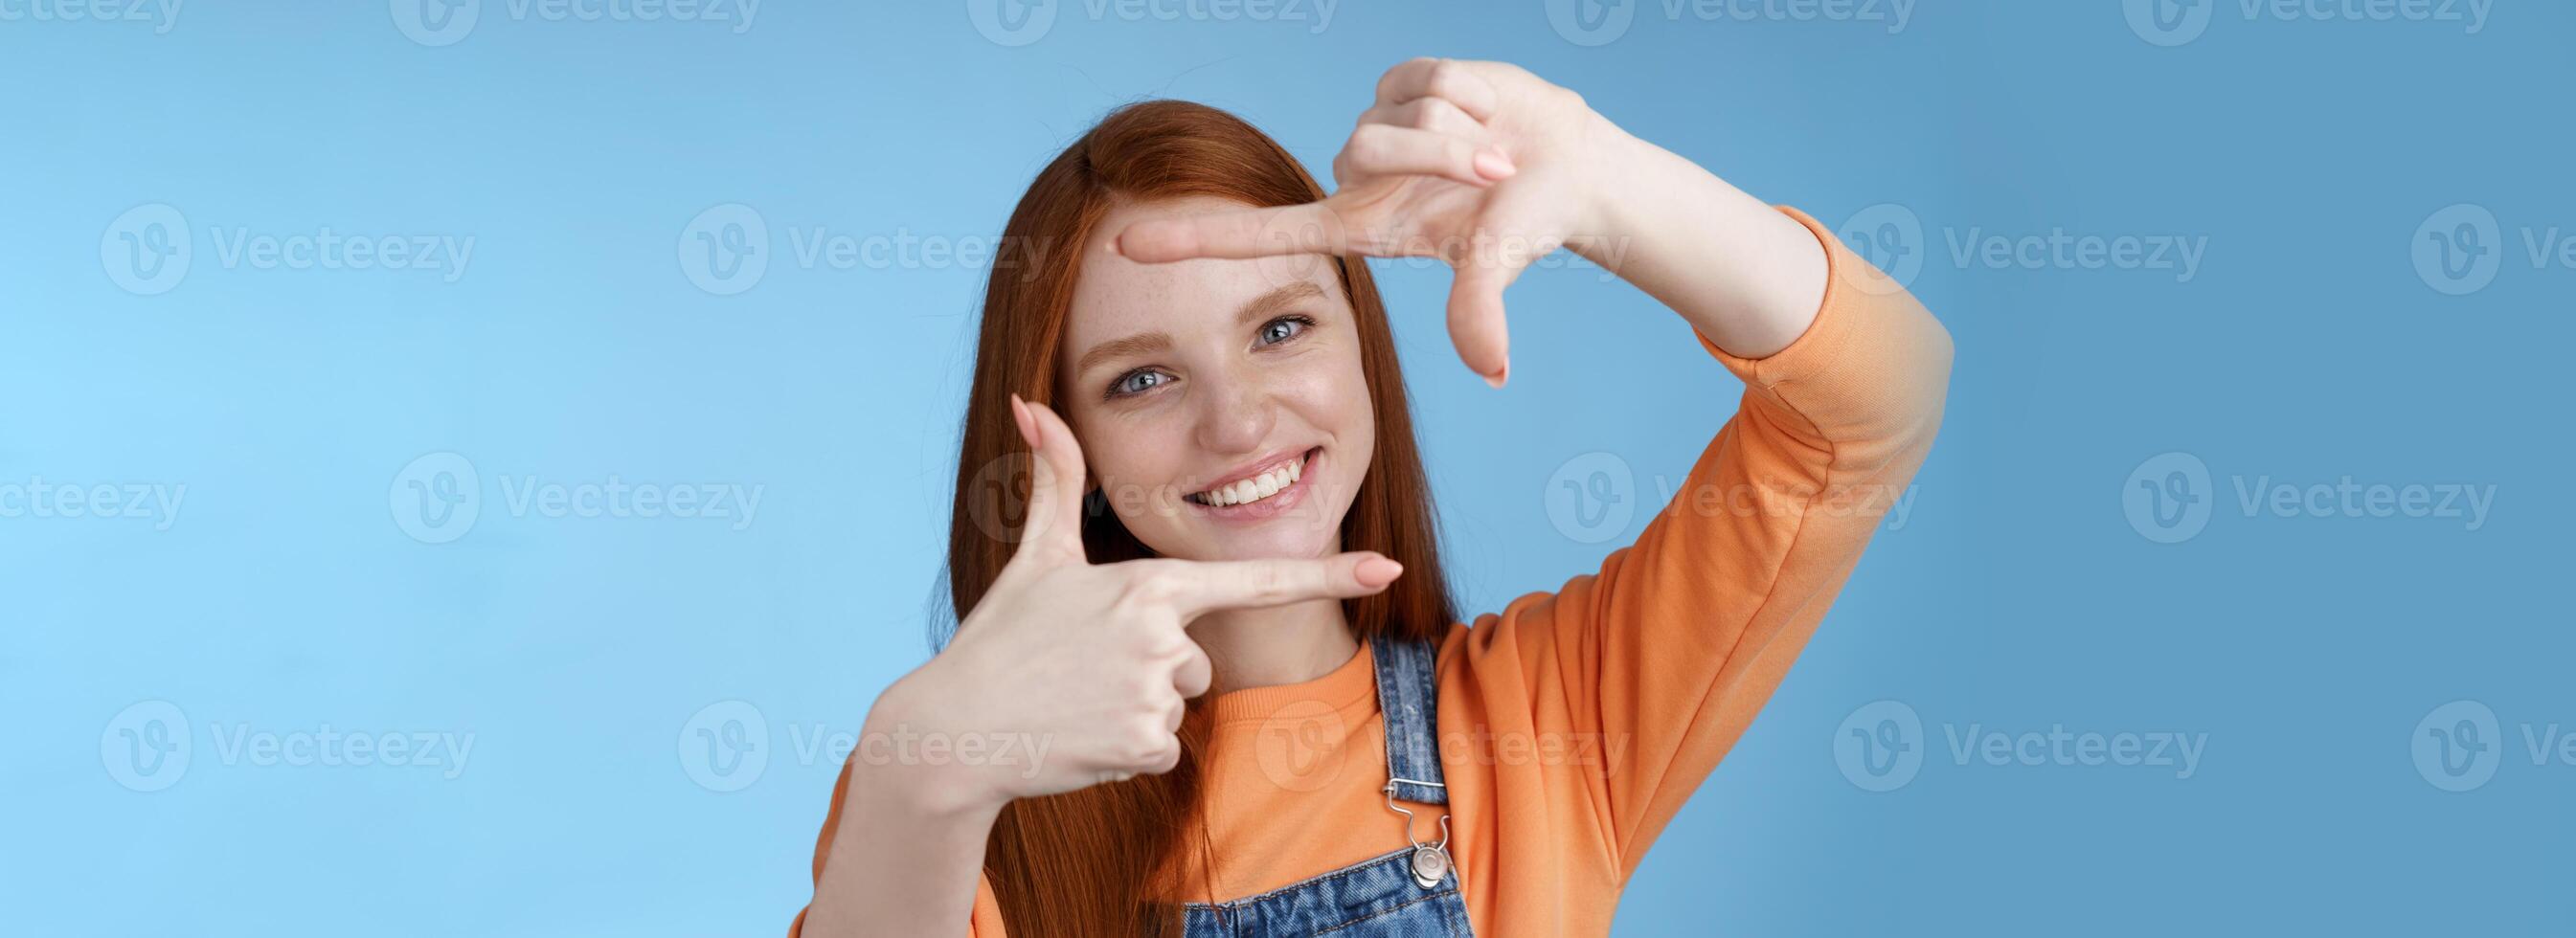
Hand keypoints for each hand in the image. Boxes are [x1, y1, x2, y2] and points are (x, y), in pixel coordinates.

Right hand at [871, 395, 1403, 813]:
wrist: (952, 730)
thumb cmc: (997, 639)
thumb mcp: (1034, 559)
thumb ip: (1055, 481)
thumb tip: (1032, 403)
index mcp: (1149, 583)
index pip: (1255, 578)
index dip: (1328, 571)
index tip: (1386, 567)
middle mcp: (1163, 634)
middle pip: (1198, 660)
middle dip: (1153, 671)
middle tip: (1083, 670)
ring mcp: (1156, 692)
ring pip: (1180, 707)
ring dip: (1136, 711)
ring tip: (1076, 700)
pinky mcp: (1144, 745)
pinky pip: (1162, 751)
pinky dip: (1124, 751)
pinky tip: (1078, 736)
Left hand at [1113, 58, 1617, 386]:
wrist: (1568, 168)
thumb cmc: (1525, 222)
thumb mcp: (1497, 262)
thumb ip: (1481, 308)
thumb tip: (1494, 369)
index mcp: (1359, 226)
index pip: (1261, 235)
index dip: (1194, 241)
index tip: (1123, 244)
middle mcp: (1357, 176)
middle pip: (1368, 149)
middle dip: (1443, 157)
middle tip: (1493, 172)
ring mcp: (1377, 126)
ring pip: (1402, 113)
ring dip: (1463, 129)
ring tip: (1493, 149)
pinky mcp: (1402, 80)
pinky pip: (1428, 74)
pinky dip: (1472, 91)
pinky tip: (1487, 110)